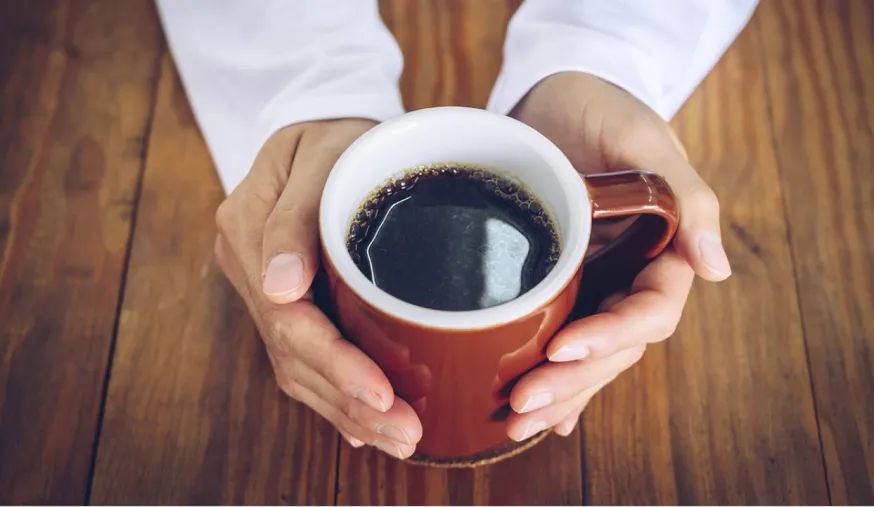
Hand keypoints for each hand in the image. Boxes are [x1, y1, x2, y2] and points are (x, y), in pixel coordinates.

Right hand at [214, 119, 422, 458]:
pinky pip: (305, 354)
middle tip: (405, 433)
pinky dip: (336, 393)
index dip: (336, 364)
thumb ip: (294, 218)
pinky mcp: (289, 297)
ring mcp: (266, 286)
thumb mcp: (321, 154)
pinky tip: (364, 424)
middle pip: (294, 355)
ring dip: (347, 409)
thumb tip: (280, 287)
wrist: (324, 118)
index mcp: (248, 231)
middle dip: (350, 402)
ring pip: (299, 366)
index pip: (289, 319)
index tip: (383, 395)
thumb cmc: (334, 130)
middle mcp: (251, 269)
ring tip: (398, 437)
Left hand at [504, 72, 731, 439]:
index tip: (562, 349)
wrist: (555, 99)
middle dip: (574, 380)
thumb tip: (716, 269)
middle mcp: (633, 276)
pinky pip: (564, 339)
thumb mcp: (641, 137)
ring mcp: (599, 285)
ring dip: (560, 393)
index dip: (610, 335)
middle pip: (615, 346)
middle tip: (523, 403)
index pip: (650, 310)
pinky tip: (539, 417)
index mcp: (665, 249)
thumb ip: (685, 197)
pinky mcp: (563, 286)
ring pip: (589, 354)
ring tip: (516, 423)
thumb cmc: (602, 107)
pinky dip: (557, 380)